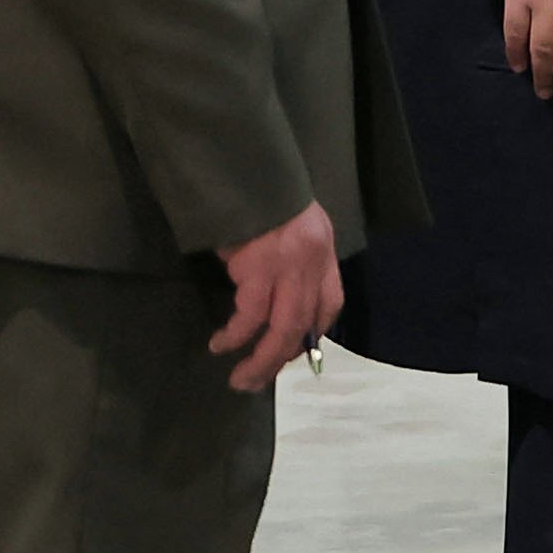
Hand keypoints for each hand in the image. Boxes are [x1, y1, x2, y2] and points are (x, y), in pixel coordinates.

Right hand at [210, 199, 341, 393]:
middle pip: (304, 324)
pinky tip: (222, 344)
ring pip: (281, 328)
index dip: (315, 334)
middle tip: (258, 382)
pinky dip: (237, 336)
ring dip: (260, 360)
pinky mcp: (257, 270)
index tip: (297, 352)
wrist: (244, 170)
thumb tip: (277, 298)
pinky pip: (250, 316)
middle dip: (281, 359)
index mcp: (322, 252)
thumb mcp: (293, 225)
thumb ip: (293, 259)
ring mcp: (287, 268)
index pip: (330, 303)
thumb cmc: (263, 198)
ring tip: (240, 379)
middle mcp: (311, 263)